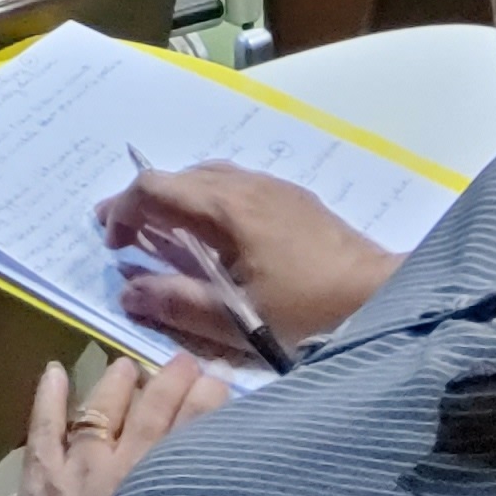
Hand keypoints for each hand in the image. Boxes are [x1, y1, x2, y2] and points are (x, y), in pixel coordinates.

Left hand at [0, 354, 222, 495]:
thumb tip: (202, 490)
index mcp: (156, 489)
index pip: (188, 434)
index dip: (204, 404)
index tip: (219, 380)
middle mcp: (120, 469)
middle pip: (150, 415)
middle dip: (170, 384)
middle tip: (187, 361)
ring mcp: (76, 468)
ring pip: (99, 412)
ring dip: (116, 383)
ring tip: (128, 363)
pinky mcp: (38, 479)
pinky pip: (43, 426)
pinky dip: (48, 395)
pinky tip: (54, 369)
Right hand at [96, 163, 397, 361]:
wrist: (383, 296)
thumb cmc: (309, 311)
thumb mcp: (236, 319)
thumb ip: (177, 303)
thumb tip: (128, 291)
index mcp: (227, 207)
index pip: (154, 188)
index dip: (122, 210)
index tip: (112, 245)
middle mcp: (247, 185)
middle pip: (180, 176)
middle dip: (144, 202)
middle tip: (125, 237)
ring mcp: (274, 188)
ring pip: (209, 177)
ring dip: (178, 200)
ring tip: (166, 236)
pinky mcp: (295, 200)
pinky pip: (236, 186)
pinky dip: (208, 202)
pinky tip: (216, 238)